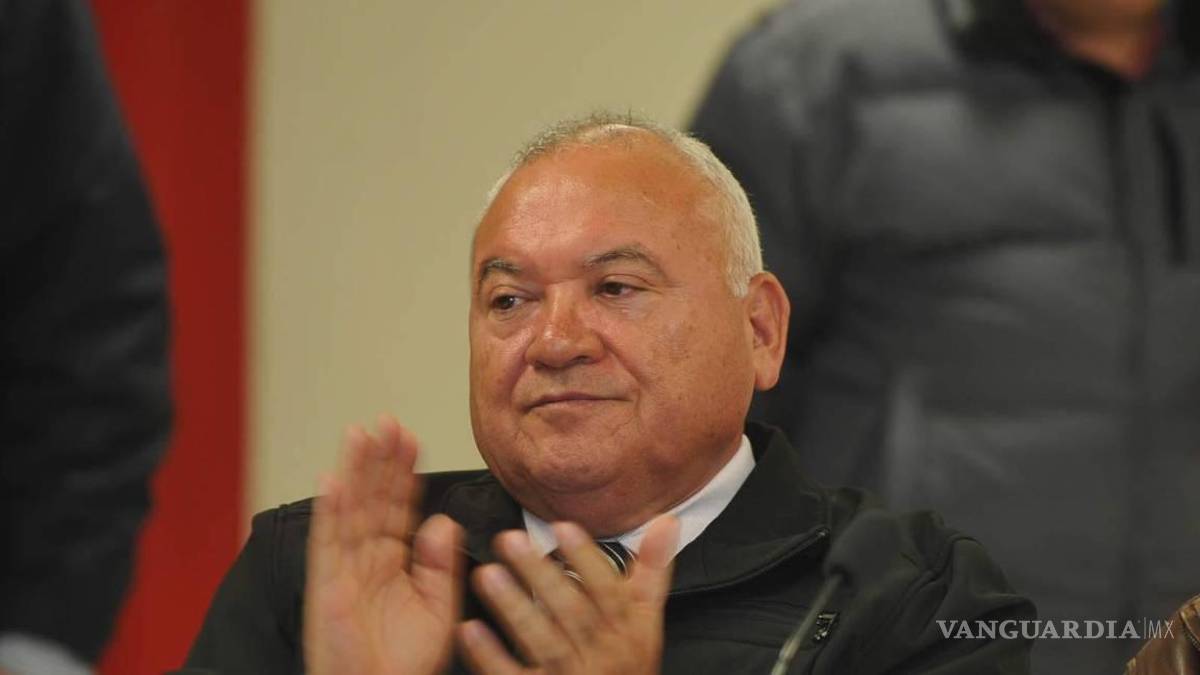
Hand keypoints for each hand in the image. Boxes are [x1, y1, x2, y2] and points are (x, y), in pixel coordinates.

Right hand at [304, 415, 464, 674]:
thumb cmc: (404, 664)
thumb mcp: (437, 609)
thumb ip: (441, 565)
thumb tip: (443, 521)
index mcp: (394, 563)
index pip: (399, 507)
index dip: (405, 474)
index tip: (412, 439)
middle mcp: (367, 559)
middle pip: (374, 499)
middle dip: (380, 460)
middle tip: (388, 422)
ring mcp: (344, 570)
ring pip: (350, 510)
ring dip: (354, 472)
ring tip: (361, 433)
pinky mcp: (327, 586)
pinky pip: (328, 543)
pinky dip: (330, 511)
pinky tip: (334, 480)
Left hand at [458, 515, 679, 674]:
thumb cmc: (627, 664)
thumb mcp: (646, 620)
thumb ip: (652, 571)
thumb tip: (667, 521)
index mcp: (627, 630)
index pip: (609, 590)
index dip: (586, 558)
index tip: (562, 527)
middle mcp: (601, 653)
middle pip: (571, 611)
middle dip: (541, 575)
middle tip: (510, 540)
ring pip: (542, 641)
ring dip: (514, 607)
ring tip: (487, 574)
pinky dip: (490, 655)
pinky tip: (470, 629)